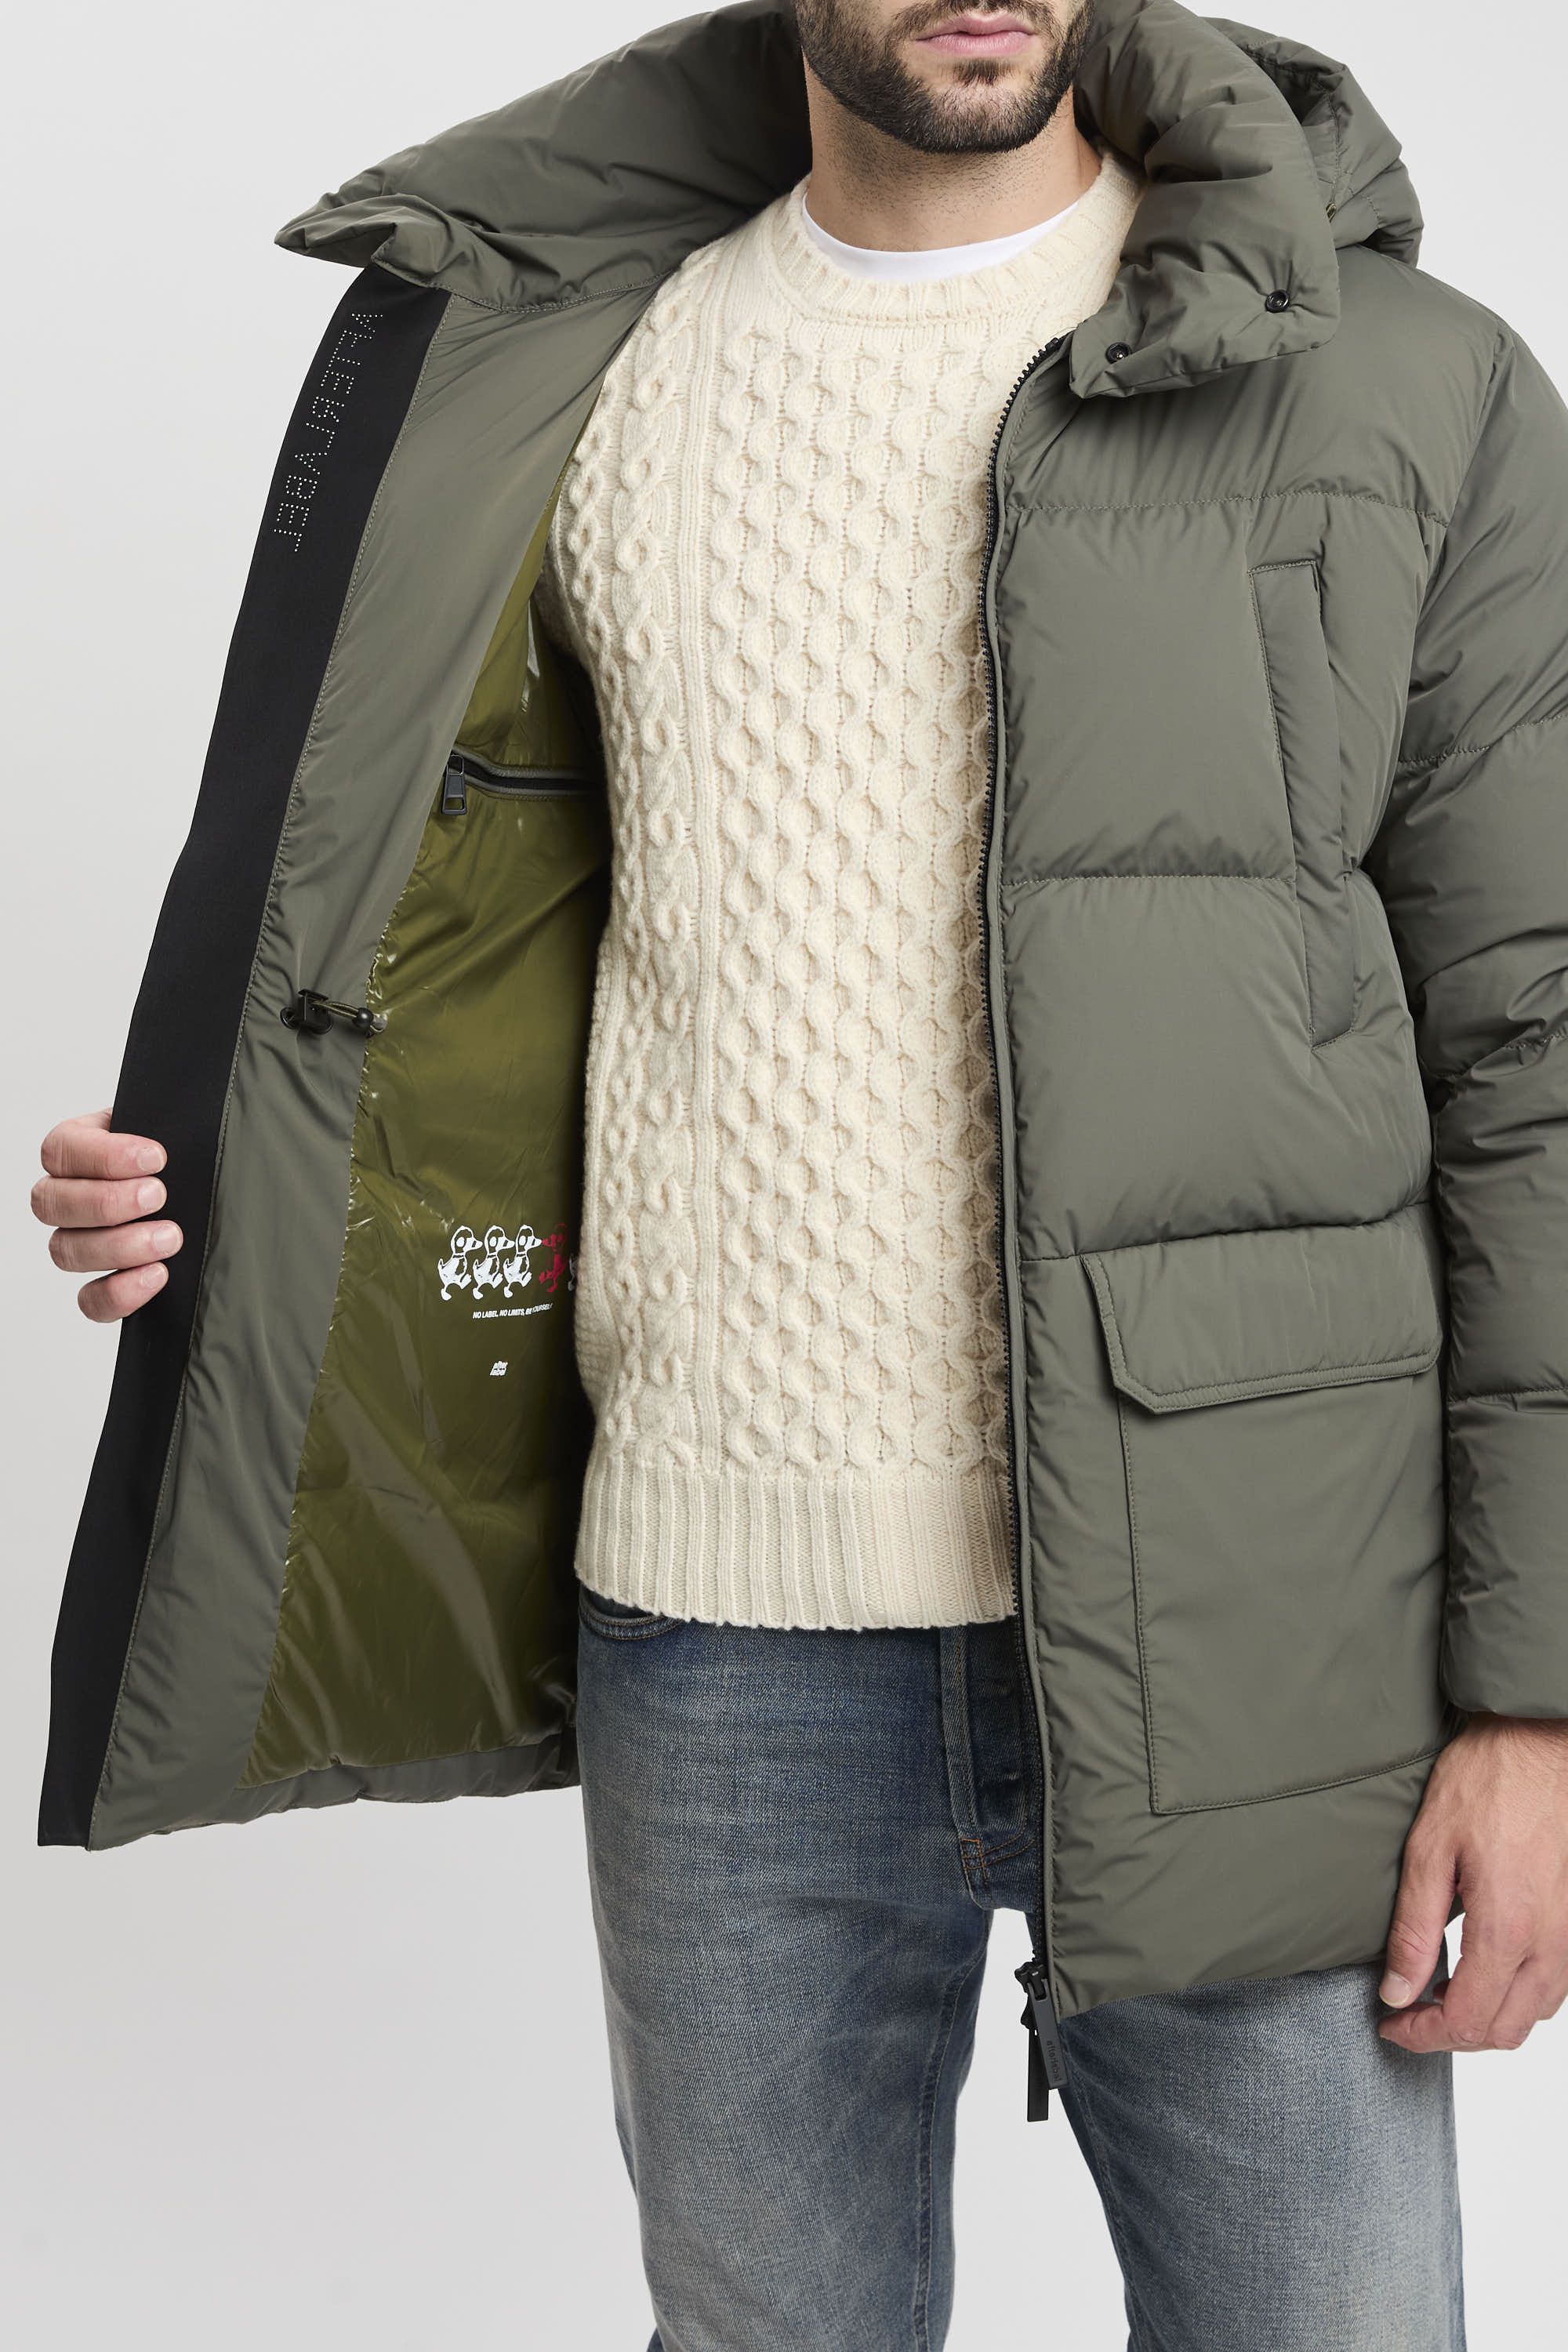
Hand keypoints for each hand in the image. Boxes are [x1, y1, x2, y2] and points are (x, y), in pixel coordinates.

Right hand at [32, 1110, 181, 1322]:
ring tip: (170, 1237)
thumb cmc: (190, 1157)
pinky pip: (89, 1299)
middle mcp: (68, 1196)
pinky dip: (118, 1293)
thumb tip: (173, 1137)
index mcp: (80, 1149)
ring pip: (65, 1250)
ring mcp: (80, 1242)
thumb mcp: (180, 1130)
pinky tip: (157, 1276)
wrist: (212, 1194)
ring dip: (118, 1246)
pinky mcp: (101, 1283)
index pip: (62, 1149)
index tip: (156, 1157)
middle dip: (107, 1201)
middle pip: (52, 1202)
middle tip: (159, 1196)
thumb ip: (171, 1128)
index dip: (103, 1156)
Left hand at [1379, 1712, 1567, 2052]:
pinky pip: (1555, 1987)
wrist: (1540, 1744)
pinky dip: (1519, 1996)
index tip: (1392, 2024)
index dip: (1423, 2035)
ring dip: (1488, 2018)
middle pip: (1503, 2031)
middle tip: (1409, 2013)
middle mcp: (1551, 1944)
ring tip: (1441, 1991)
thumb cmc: (1487, 1782)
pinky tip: (1485, 1969)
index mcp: (1508, 1930)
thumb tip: (1397, 1991)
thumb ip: (1413, 1929)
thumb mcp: (1429, 1849)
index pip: (1466, 2020)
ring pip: (1534, 2014)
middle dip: (1452, 2034)